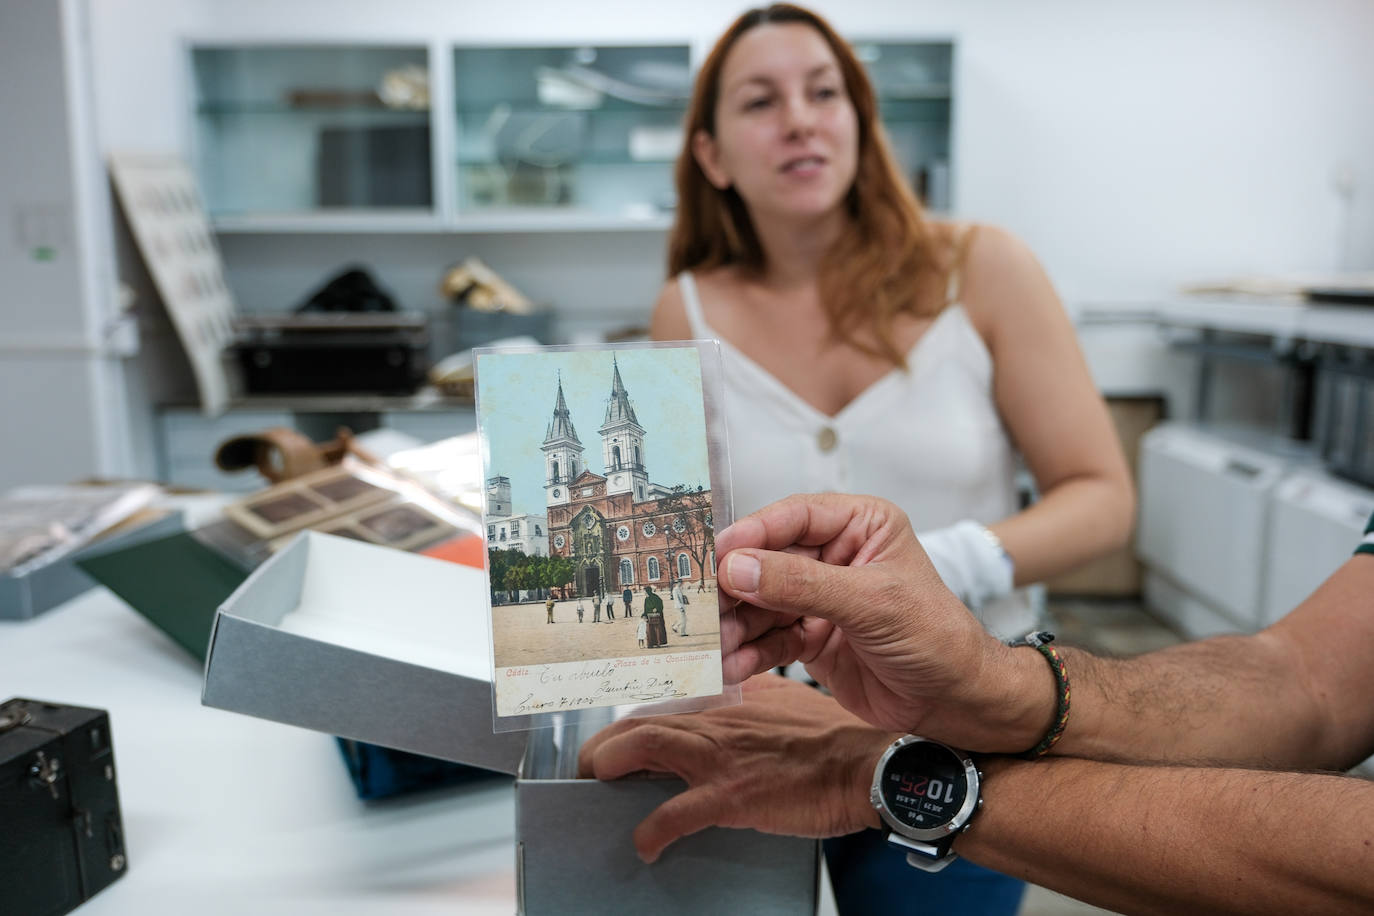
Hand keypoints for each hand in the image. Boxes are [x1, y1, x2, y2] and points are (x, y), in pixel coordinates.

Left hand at [577, 675, 891, 862]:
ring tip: (593, 786)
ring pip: (642, 747)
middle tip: (589, 766)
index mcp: (727, 698)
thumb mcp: (783, 699)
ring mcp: (719, 756)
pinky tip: (645, 845)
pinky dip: (651, 831)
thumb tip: (729, 698)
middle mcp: (716, 720)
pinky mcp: (730, 795)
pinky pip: (673, 814)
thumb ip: (749, 696)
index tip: (618, 735)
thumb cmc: (832, 738)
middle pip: (638, 720)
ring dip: (607, 767)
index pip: (662, 698)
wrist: (864, 764)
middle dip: (603, 744)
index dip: (631, 718)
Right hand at [714, 494, 1051, 751]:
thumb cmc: (935, 637)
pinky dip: (747, 653)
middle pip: (766, 561)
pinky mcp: (809, 637)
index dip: (751, 534)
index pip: (794, 517)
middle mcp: (835, 556)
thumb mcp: (871, 602)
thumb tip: (739, 568)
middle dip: (734, 588)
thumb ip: (802, 584)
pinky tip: (730, 667)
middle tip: (700, 606)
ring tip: (711, 646)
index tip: (716, 554)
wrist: (956, 702)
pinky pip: (767, 639)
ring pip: (760, 603)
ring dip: (734, 626)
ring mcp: (819, 598)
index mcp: (860, 525)